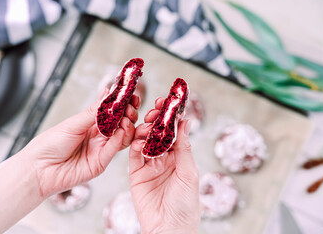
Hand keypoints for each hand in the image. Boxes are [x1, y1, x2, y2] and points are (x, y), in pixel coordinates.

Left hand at [23, 89, 139, 196]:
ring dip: (128, 127)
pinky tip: (120, 131)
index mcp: (91, 124)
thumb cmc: (50, 144)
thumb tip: (109, 93)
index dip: (122, 103)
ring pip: (122, 137)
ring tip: (127, 119)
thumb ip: (94, 112)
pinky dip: (119, 140)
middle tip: (131, 106)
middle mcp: (98, 136)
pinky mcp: (100, 164)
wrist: (38, 169)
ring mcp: (101, 150)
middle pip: (121, 124)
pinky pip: (114, 150)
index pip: (112, 111)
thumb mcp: (73, 123)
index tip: (129, 94)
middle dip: (129, 113)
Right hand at [129, 97, 199, 233]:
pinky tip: (138, 142)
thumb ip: (184, 147)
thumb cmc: (185, 205)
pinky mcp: (136, 174)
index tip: (169, 103)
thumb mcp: (189, 173)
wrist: (169, 229)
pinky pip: (134, 156)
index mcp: (179, 158)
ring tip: (147, 126)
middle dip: (156, 120)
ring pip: (144, 141)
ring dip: (145, 131)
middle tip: (155, 110)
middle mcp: (164, 159)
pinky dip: (135, 146)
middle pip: (157, 134)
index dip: (171, 118)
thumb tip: (185, 122)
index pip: (173, 133)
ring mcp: (149, 166)